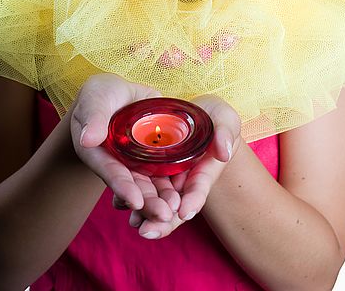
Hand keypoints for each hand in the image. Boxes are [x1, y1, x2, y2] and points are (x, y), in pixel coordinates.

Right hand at [70, 74, 178, 221]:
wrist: (120, 91)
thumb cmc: (100, 93)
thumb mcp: (95, 99)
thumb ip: (94, 117)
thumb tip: (89, 139)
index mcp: (98, 154)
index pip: (111, 171)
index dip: (122, 187)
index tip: (135, 203)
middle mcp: (117, 163)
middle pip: (133, 184)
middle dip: (148, 202)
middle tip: (165, 215)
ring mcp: (136, 161)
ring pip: (151, 182)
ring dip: (163, 197)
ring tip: (178, 211)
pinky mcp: (153, 154)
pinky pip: (164, 170)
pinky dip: (174, 182)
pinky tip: (187, 195)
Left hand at [125, 94, 241, 238]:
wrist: (193, 113)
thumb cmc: (214, 117)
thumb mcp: (223, 119)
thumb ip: (224, 133)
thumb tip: (224, 153)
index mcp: (203, 171)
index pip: (199, 189)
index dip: (193, 201)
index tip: (184, 211)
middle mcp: (183, 179)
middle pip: (174, 205)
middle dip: (162, 220)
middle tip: (147, 230)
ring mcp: (165, 175)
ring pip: (155, 199)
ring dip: (144, 212)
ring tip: (133, 222)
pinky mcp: (147, 167)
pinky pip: (139, 185)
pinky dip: (130, 195)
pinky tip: (119, 202)